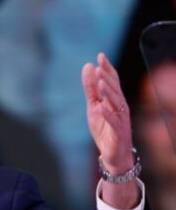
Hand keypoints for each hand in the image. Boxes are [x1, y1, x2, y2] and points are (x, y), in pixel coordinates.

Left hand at [81, 53, 138, 208]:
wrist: (112, 154)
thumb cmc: (104, 128)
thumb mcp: (93, 107)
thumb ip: (90, 89)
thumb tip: (88, 67)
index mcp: (114, 100)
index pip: (112, 81)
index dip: (107, 68)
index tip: (100, 55)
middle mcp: (120, 107)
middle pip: (115, 90)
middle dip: (108, 77)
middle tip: (100, 65)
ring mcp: (121, 120)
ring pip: (117, 103)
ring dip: (109, 92)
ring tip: (100, 82)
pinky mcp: (119, 132)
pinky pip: (114, 122)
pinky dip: (109, 114)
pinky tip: (103, 106)